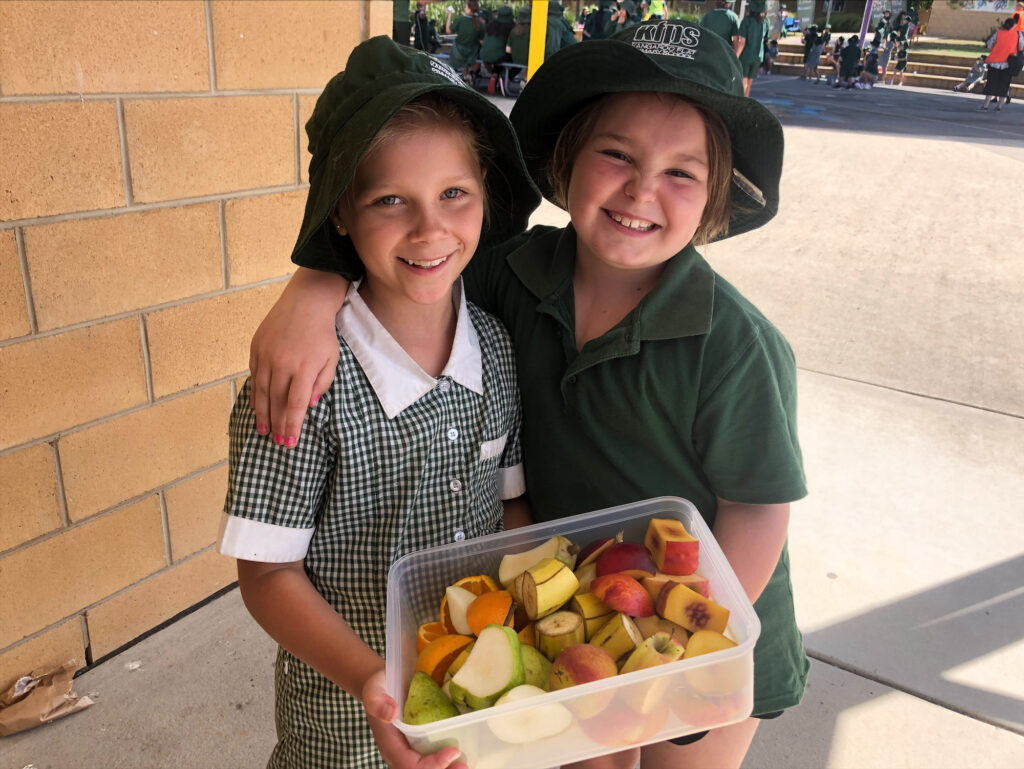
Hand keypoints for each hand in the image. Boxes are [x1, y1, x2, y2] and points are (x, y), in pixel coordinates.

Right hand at [248, 270, 342, 445]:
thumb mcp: (332, 359)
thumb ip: (322, 383)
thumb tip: (309, 405)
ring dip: (263, 414)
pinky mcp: (257, 348)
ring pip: (261, 392)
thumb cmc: (323, 333)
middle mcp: (282, 363)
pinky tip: (258, 407)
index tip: (291, 442)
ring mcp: (266, 355)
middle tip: (278, 442)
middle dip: (278, 424)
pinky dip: (255, 394)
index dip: (293, 425)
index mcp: (304, 368)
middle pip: (277, 402)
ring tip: (264, 430)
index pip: (296, 404)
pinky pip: (254, 377)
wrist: (305, 302)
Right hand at [362, 671, 467, 768]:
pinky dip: (448, 763)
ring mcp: (410, 752)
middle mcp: (399, 753)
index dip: (432, 765)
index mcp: (390, 744)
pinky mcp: (420, 747)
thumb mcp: (375, 687)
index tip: (454, 751)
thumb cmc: (381, 686)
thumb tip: (391, 713)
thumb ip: (377, 700)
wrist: (384, 685)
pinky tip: (463, 758)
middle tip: (465, 767)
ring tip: (465, 766)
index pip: (409, 765)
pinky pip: (431, 762)